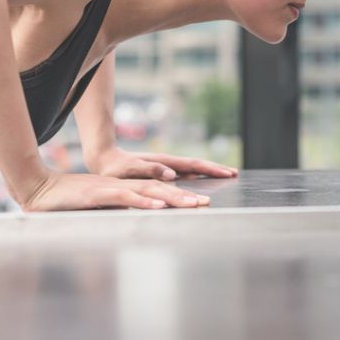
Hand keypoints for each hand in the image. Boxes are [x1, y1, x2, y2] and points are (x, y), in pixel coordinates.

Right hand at [16, 169, 209, 211]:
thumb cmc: (65, 203)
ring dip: (171, 198)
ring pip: (147, 191)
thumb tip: (128, 231)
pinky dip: (142, 201)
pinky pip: (125, 197)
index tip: (199, 204)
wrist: (38, 189)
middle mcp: (121, 187)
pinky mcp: (98, 194)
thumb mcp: (95, 213)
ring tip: (192, 204)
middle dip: (184, 197)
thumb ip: (114, 217)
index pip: (156, 192)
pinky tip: (157, 205)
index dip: (178, 197)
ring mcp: (111, 189)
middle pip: (159, 190)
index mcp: (122, 191)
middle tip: (207, 203)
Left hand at [89, 148, 237, 181]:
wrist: (104, 159)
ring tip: (225, 175)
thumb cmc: (115, 168)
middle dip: (216, 169)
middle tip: (234, 174)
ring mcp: (166, 166)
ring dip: (209, 172)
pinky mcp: (162, 171)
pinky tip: (202, 179)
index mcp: (164, 162)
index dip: (211, 169)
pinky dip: (197, 175)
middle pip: (197, 164)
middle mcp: (168, 163)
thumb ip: (151, 170)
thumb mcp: (130, 169)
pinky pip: (185, 173)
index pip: (193, 165)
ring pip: (192, 168)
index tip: (228, 173)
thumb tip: (174, 174)